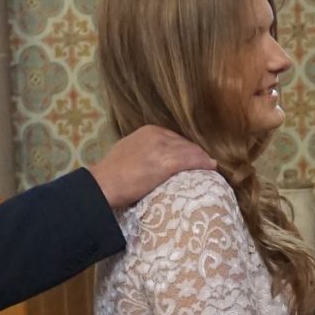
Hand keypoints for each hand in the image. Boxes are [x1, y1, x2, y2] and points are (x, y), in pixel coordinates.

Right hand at [88, 128, 215, 212]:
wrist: (103, 183)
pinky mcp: (167, 162)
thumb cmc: (112, 174)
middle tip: (205, 163)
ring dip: (202, 159)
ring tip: (210, 167)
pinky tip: (211, 168)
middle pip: (184, 143)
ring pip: (190, 151)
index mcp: (148, 131)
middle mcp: (157, 135)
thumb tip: (151, 160)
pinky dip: (202, 164)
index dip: (185, 149)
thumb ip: (143, 150)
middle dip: (195, 153)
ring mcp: (163, 148)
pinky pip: (191, 161)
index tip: (192, 158)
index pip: (174, 138)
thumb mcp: (127, 151)